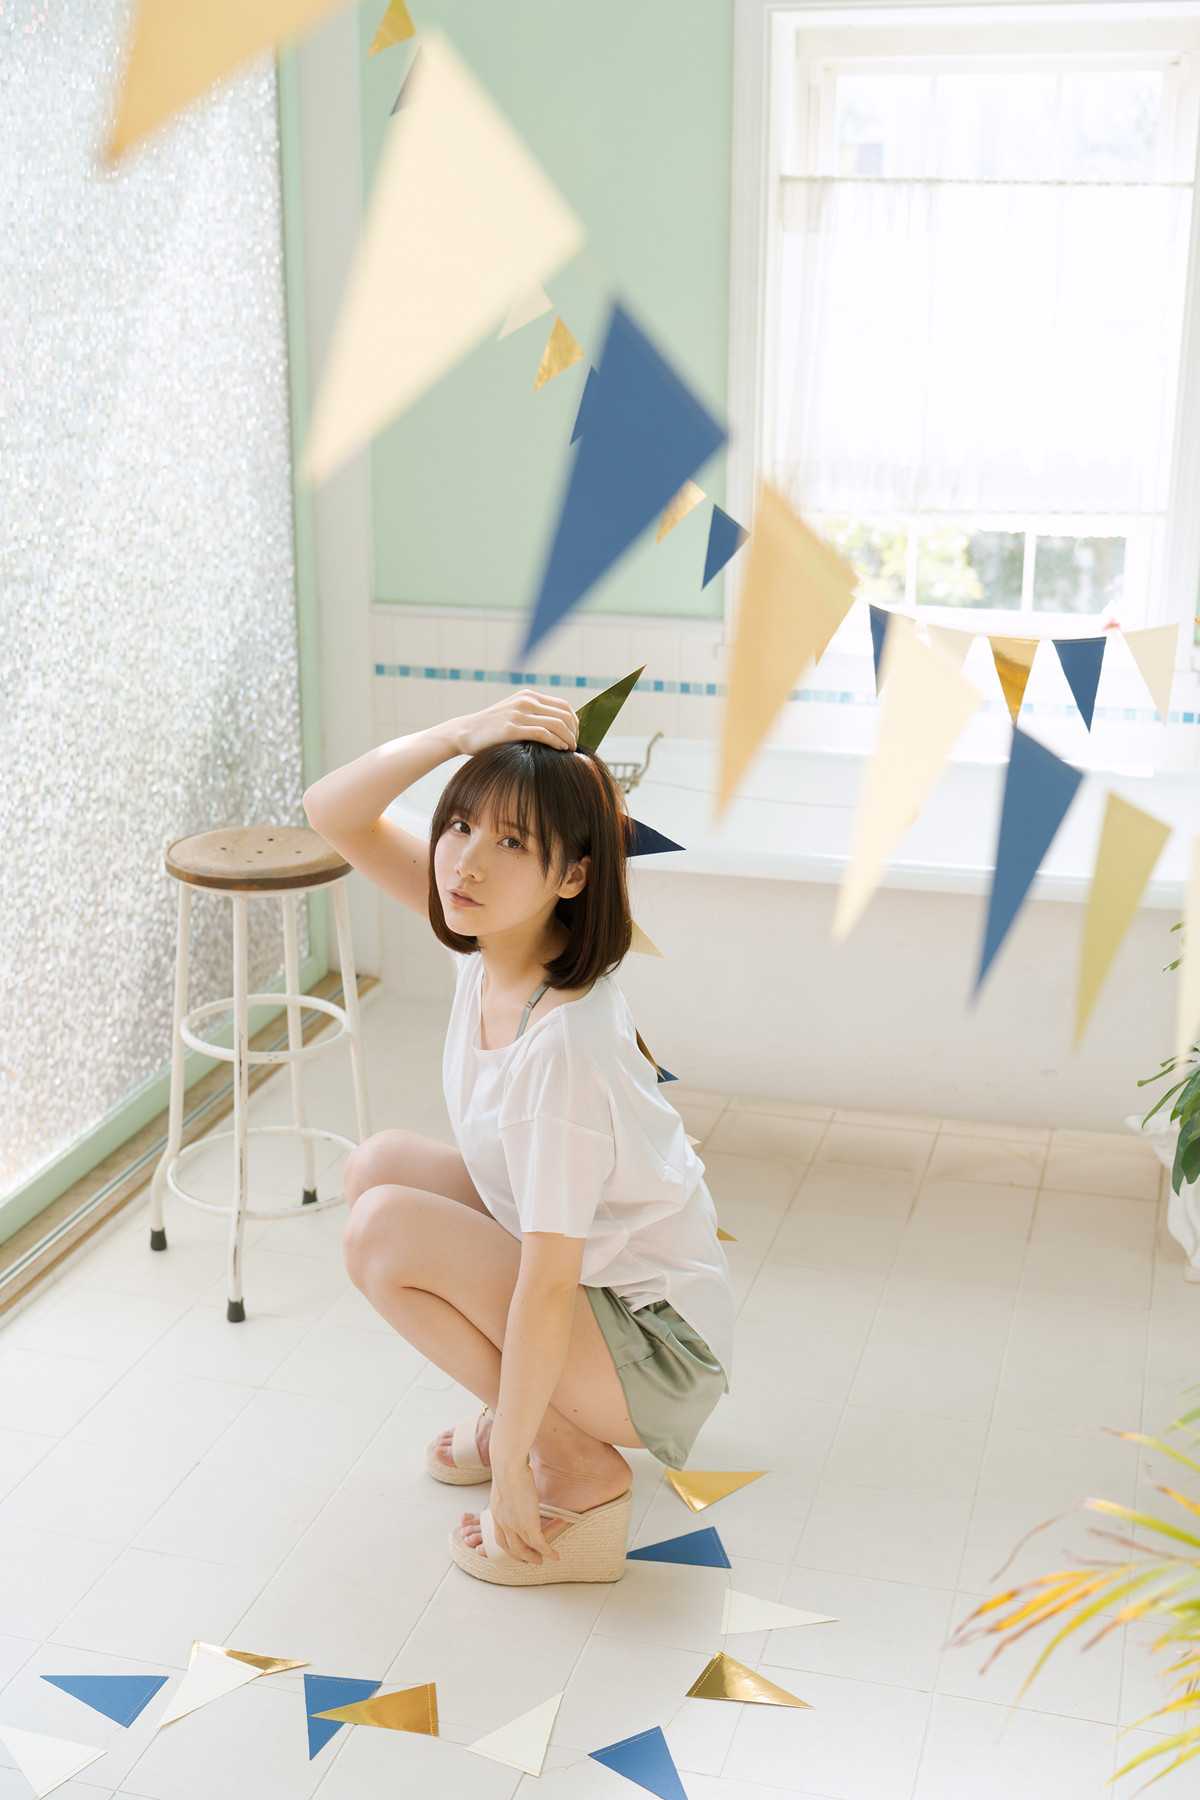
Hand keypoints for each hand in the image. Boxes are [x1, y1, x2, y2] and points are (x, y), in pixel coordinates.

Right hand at [450, 690, 577, 757]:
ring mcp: (518, 713)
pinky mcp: (512, 728)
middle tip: (575, 746)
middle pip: (564, 715)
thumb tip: (560, 729)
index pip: (564, 706)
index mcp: (528, 696)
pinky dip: (556, 742)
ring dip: (568, 739)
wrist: (464, 732)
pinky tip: (560, 750)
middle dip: (574, 732)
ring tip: (570, 750)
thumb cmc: (491, 730)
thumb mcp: (514, 714)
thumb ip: (533, 716)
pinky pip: (543, 734)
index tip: (575, 736)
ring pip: (557, 724)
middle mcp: (526, 701)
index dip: (575, 722)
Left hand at [487, 1459, 561, 1565]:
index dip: (508, 1546)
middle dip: (521, 1556)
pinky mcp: (529, 1524)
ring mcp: (515, 1525)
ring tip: (542, 1560)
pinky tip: (554, 1555)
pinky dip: (547, 1551)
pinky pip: (540, 1544)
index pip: (500, 1537)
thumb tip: (518, 1482)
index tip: (516, 1550)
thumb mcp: (505, 1481)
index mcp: (496, 1513)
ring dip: (533, 1557)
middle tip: (530, 1560)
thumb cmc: (507, 1465)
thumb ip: (510, 1488)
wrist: (508, 1466)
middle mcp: (503, 1523)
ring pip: (524, 1549)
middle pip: (511, 1548)